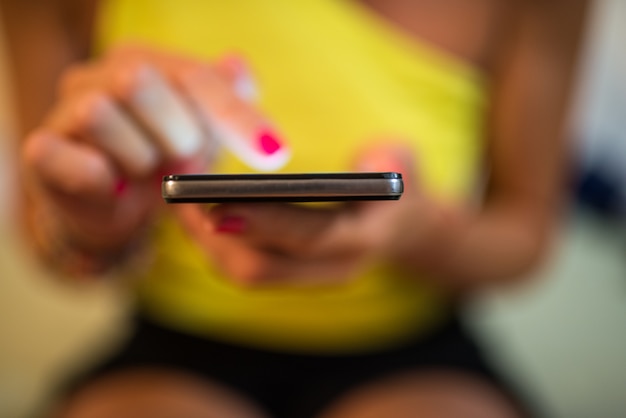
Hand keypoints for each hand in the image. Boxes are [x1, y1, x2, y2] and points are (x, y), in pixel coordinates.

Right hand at [21, 45, 285, 261]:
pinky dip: (102, 179)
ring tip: (146, 172)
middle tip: (185, 159)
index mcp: (145, 61)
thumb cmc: (163, 158)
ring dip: (139, 158)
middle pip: (139, 80)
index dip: (236, 115)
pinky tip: (116, 188)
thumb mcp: (205, 130)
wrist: (112, 205)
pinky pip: (73, 159)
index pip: (195, 76)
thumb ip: (227, 98)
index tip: (274, 154)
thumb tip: (238, 66)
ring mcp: (66, 111)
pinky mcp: (43, 153)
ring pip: (99, 113)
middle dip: (177, 132)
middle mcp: (101, 75)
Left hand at [174, 145, 431, 286]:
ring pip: (244, 273)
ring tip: (177, 201)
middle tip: (180, 196)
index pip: (309, 236)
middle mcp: (333, 268)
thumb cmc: (395, 183)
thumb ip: (396, 160)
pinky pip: (242, 267)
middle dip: (214, 236)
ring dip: (205, 242)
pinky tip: (194, 211)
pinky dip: (213, 243)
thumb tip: (378, 161)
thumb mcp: (405, 163)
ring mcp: (309, 277)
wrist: (400, 225)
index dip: (264, 223)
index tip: (218, 201)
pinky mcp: (290, 273)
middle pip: (262, 267)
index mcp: (362, 240)